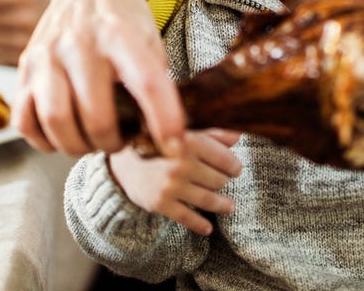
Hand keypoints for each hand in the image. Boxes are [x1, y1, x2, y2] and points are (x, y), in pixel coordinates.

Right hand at [13, 0, 186, 155]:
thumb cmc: (125, 21)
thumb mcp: (151, 39)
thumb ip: (157, 81)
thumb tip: (166, 137)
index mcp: (120, 33)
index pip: (147, 83)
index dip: (164, 121)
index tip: (173, 148)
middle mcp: (79, 42)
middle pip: (96, 116)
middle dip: (113, 143)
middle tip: (121, 141)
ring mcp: (46, 54)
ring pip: (55, 120)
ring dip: (78, 146)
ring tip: (93, 142)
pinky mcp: (24, 67)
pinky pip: (24, 120)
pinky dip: (44, 140)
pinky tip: (64, 134)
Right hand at [110, 128, 242, 235]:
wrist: (125, 163)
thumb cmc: (161, 145)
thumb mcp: (185, 134)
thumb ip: (213, 135)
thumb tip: (239, 136)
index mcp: (188, 142)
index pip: (223, 158)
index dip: (233, 165)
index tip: (236, 169)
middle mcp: (180, 163)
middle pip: (218, 180)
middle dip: (223, 182)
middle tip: (223, 183)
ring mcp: (171, 185)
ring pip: (208, 199)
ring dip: (222, 205)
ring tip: (230, 207)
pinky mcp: (161, 203)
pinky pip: (187, 218)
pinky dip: (200, 225)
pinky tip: (208, 229)